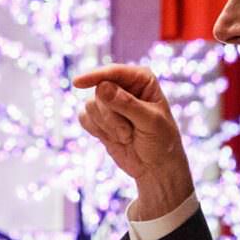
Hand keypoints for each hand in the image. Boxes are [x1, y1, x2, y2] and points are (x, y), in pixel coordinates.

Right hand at [73, 64, 194, 218]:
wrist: (155, 167)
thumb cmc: (161, 141)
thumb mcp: (150, 122)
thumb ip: (127, 104)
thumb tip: (102, 87)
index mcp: (141, 80)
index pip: (114, 72)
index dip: (95, 76)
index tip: (77, 83)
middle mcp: (123, 86)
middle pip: (99, 91)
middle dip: (112, 116)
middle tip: (129, 132)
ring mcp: (109, 102)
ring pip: (90, 106)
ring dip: (107, 126)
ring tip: (127, 136)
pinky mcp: (99, 119)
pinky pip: (84, 118)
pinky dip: (97, 131)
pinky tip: (113, 138)